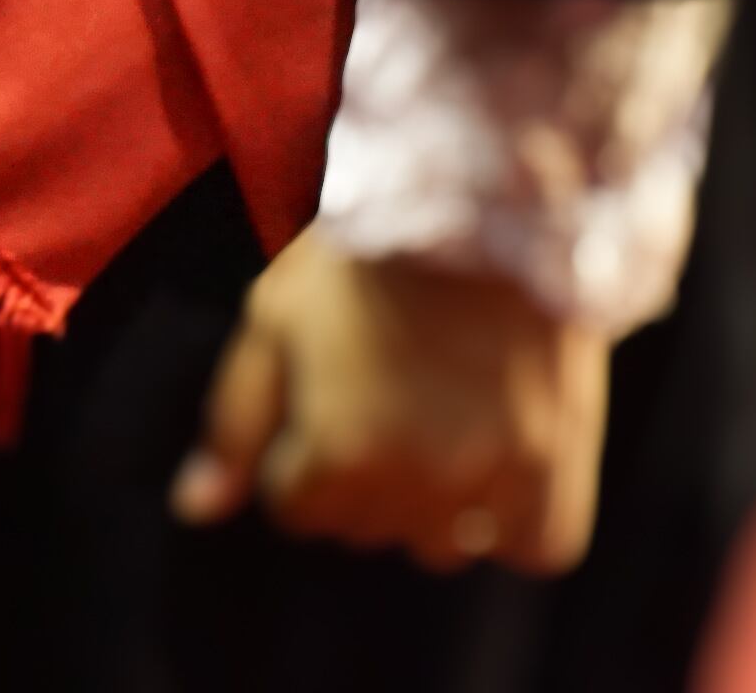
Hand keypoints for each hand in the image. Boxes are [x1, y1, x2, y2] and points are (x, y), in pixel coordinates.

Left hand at [172, 225, 608, 574]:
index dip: (298, 453)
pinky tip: (495, 463)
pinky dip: (515, 522)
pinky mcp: (561, 472)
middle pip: (365, 529)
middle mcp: (417, 486)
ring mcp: (495, 485)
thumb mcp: (273, 322)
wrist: (487, 206)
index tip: (324, 398)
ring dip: (431, 504)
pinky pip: (535, 548)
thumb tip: (194, 509)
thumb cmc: (366, 259)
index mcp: (336, 455)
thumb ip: (233, 427)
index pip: (295, 510)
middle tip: (382, 395)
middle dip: (358, 477)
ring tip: (438, 423)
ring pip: (441, 548)